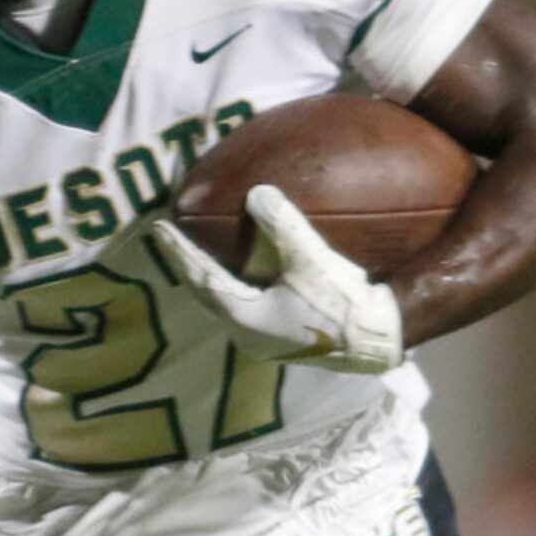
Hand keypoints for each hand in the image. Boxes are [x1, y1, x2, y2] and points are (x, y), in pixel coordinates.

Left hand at [150, 185, 403, 373]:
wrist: (378, 342)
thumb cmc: (344, 307)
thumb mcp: (313, 262)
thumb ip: (284, 227)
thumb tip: (258, 193)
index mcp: (243, 317)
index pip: (199, 278)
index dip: (177, 252)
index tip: (157, 228)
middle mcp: (245, 333)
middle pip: (204, 294)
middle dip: (187, 265)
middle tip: (169, 239)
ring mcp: (263, 340)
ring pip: (224, 303)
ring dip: (209, 278)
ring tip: (198, 255)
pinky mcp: (281, 339)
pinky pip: (245, 306)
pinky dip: (235, 285)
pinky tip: (244, 273)